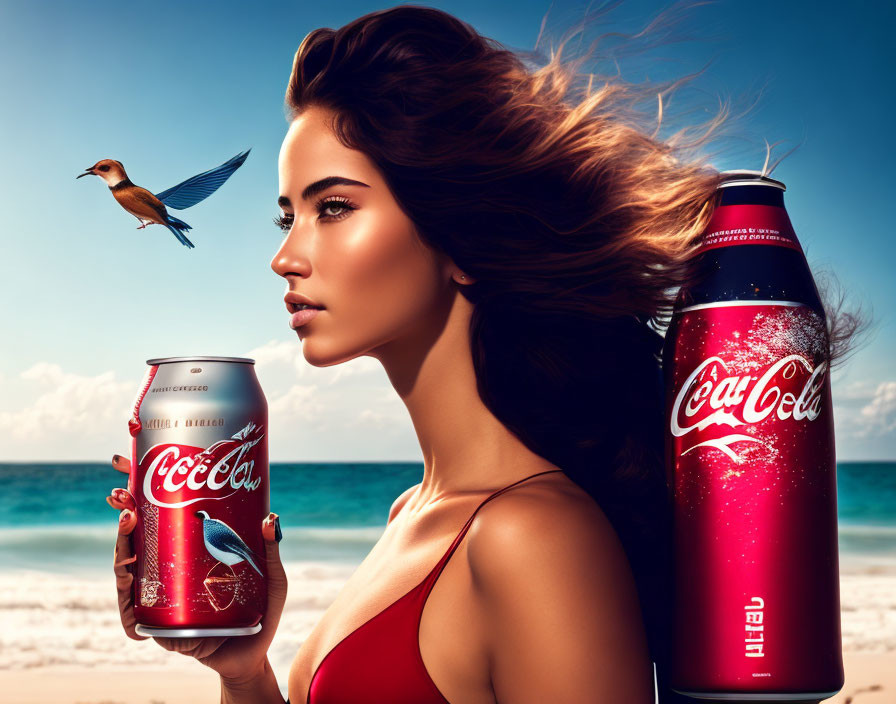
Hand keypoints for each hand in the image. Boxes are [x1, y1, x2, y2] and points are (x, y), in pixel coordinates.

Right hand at [107, 453, 287, 683]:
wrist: (252, 656)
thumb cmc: (260, 613)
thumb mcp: (271, 577)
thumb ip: (270, 550)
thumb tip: (271, 517)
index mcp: (188, 551)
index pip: (158, 516)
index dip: (139, 488)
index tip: (124, 459)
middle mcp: (168, 569)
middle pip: (135, 538)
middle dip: (123, 513)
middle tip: (122, 495)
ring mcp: (158, 595)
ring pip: (126, 568)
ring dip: (120, 545)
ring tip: (128, 523)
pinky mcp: (156, 624)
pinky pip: (131, 610)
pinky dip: (124, 596)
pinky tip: (128, 575)